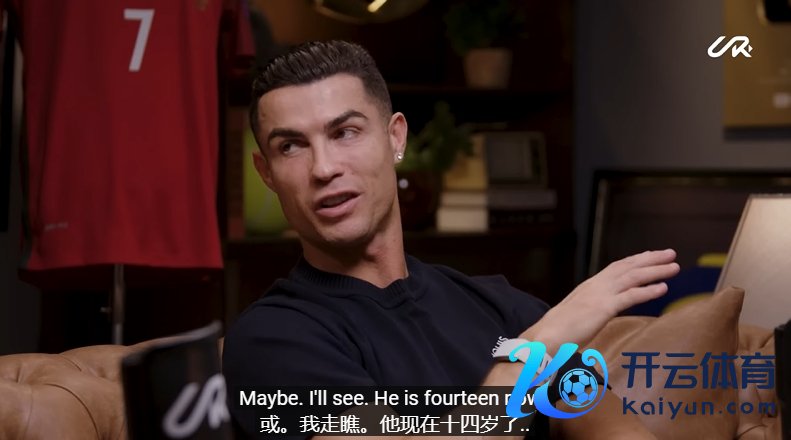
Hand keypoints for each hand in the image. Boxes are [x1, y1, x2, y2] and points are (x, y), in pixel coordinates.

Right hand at [522, 249, 679, 349]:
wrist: (546, 336)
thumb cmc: (558, 330)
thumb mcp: (578, 315)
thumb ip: (591, 311)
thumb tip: (597, 315)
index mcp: (590, 286)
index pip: (617, 267)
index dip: (636, 260)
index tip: (651, 255)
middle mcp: (596, 285)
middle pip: (628, 266)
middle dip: (651, 259)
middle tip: (670, 253)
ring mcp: (599, 295)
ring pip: (632, 277)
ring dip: (655, 271)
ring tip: (674, 267)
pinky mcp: (602, 308)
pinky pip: (630, 297)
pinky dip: (648, 291)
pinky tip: (663, 288)